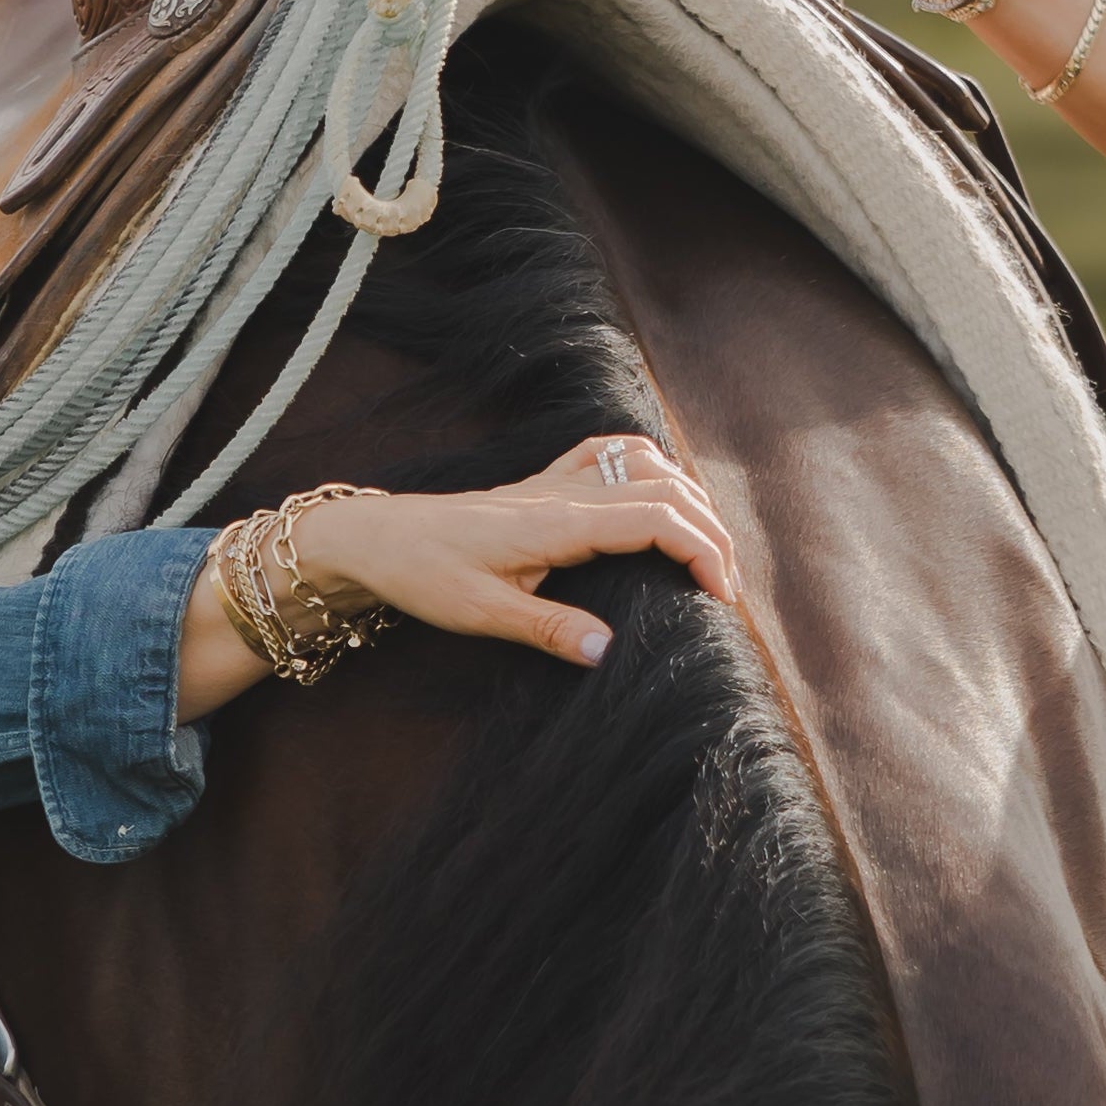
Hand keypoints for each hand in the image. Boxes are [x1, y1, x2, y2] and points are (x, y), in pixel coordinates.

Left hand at [178, 438, 737, 709]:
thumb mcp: (481, 613)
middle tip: (728, 588)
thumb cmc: (423, 573)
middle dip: (711, 532)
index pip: (656, 519)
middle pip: (666, 490)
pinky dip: (649, 465)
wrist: (378, 537)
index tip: (723, 596)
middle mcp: (565, 492)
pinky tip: (658, 490)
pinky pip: (610, 454)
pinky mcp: (544, 484)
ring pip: (645, 463)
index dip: (703, 551)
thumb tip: (609, 651)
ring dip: (687, 497)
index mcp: (558, 521)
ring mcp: (555, 482)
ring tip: (706, 547)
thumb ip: (548, 630)